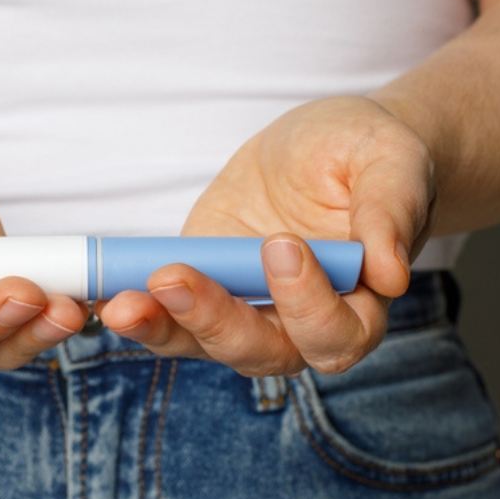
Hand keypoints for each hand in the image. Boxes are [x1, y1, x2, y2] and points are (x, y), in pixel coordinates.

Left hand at [97, 96, 435, 375]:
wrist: (330, 146)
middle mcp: (300, 325)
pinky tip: (107, 293)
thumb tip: (390, 274)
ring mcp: (246, 312)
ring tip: (122, 304)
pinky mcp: (203, 290)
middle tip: (175, 279)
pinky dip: (139, 309)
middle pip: (261, 352)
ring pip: (204, 343)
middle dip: (214, 321)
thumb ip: (390, 213)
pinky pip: (169, 316)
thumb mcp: (391, 163)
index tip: (282, 247)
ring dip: (163, 326)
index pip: (335, 330)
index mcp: (359, 305)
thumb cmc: (371, 155)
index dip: (307, 302)